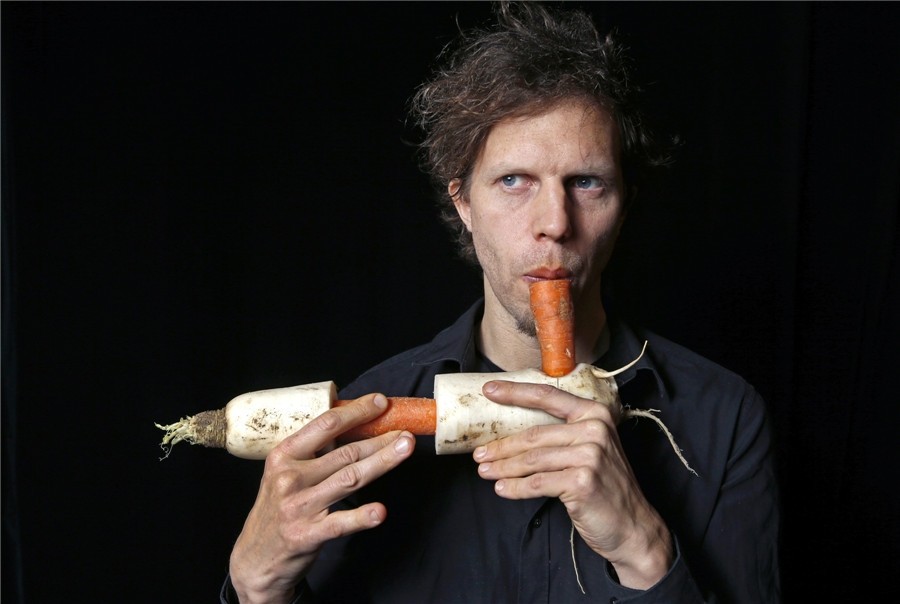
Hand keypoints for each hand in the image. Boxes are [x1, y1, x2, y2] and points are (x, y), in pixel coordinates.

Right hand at [229, 393, 414, 603]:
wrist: (255, 558)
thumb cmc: (278, 508)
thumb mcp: (283, 473)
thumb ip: (312, 454)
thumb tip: (355, 427)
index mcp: (284, 455)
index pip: (325, 426)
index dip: (356, 412)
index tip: (381, 402)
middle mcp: (290, 478)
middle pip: (345, 452)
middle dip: (380, 439)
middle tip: (406, 432)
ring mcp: (299, 506)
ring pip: (350, 478)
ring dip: (383, 462)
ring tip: (405, 450)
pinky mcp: (307, 535)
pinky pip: (340, 523)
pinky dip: (362, 517)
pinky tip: (380, 512)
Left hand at [472, 381, 671, 588]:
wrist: (633, 526)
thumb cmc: (605, 487)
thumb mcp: (591, 451)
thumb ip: (564, 435)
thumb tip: (514, 433)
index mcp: (595, 413)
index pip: (547, 396)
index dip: (515, 392)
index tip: (488, 391)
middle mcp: (595, 429)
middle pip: (534, 435)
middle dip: (501, 446)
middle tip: (479, 454)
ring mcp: (590, 455)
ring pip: (532, 459)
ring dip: (503, 467)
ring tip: (485, 472)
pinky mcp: (582, 481)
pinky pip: (537, 483)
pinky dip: (516, 488)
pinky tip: (502, 489)